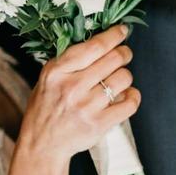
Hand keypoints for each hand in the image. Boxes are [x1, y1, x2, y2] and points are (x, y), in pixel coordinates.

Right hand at [18, 24, 140, 161]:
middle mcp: (72, 87)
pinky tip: (126, 95)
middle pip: (113, 59)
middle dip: (124, 54)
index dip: (113, 36)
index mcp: (57, 71)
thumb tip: (101, 42)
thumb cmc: (47, 108)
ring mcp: (87, 106)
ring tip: (118, 80)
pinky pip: (130, 103)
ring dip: (126, 76)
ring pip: (124, 78)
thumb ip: (70, 61)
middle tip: (124, 55)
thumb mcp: (48, 78)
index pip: (94, 46)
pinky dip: (133, 96)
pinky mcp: (99, 123)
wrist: (42, 144)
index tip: (122, 31)